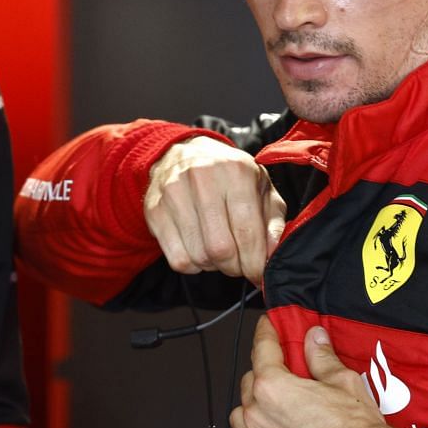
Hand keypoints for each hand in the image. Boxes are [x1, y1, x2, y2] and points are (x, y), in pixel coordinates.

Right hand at [143, 135, 286, 284]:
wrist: (184, 153)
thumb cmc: (229, 175)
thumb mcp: (261, 189)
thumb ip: (273, 221)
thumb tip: (271, 253)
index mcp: (236, 172)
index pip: (247, 232)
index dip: (255, 262)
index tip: (258, 274)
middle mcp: (202, 178)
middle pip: (220, 249)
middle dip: (234, 267)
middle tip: (238, 264)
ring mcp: (173, 193)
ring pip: (198, 257)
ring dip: (213, 265)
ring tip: (217, 250)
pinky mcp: (154, 210)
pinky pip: (177, 259)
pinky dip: (192, 264)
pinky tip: (198, 248)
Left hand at [230, 318, 400, 427]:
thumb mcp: (343, 382)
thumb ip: (321, 358)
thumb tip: (313, 339)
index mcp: (273, 389)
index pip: (262, 350)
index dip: (266, 333)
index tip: (267, 327)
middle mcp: (258, 418)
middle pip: (250, 384)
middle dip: (264, 374)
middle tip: (285, 373)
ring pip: (243, 418)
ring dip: (256, 408)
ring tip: (279, 408)